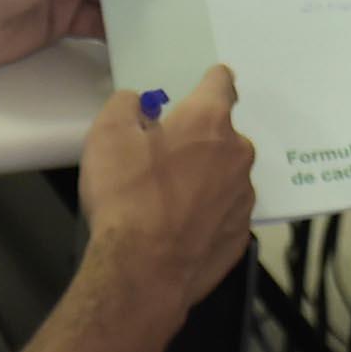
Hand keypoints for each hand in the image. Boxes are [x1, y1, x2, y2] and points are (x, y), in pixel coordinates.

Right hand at [76, 62, 254, 310]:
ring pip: (225, 176)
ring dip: (204, 178)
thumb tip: (139, 104)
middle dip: (198, 139)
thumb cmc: (126, 193)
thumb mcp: (107, 133)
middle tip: (164, 156)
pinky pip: (222, 214)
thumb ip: (126, 105)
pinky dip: (205, 216)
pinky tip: (178, 229)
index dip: (209, 81)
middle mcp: (237, 155)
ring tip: (168, 200)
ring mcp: (243, 198)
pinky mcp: (239, 236)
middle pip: (222, 135)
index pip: (222, 83)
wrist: (143, 270)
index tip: (200, 86)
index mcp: (209, 121)